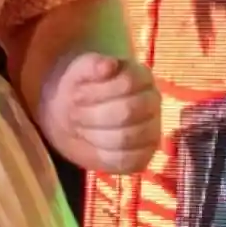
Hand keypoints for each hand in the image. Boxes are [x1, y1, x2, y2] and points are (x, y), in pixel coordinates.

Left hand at [36, 52, 162, 173]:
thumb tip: (109, 65)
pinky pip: (128, 161)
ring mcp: (152, 130)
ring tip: (79, 128)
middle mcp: (153, 102)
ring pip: (126, 137)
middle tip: (73, 114)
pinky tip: (91, 144)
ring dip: (94, 134)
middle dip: (92, 114)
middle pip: (127, 111)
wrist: (72, 115)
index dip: (97, 91)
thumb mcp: (79, 71)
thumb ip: (92, 65)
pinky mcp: (143, 155)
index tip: (75, 94)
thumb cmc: (80, 88)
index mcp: (142, 76)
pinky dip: (103, 155)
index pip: (127, 83)